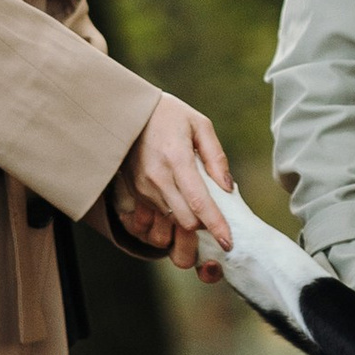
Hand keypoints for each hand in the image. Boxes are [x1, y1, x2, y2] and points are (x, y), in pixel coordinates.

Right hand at [110, 95, 232, 268]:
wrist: (126, 112)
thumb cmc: (168, 115)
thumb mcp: (199, 124)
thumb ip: (216, 157)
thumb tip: (228, 188)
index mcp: (176, 159)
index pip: (199, 203)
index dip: (216, 225)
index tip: (228, 242)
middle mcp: (157, 179)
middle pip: (185, 222)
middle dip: (203, 228)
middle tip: (216, 222)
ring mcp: (143, 189)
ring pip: (169, 224)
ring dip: (186, 225)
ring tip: (197, 215)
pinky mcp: (134, 194)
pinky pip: (151, 222)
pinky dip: (166, 224)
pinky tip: (177, 211)